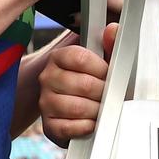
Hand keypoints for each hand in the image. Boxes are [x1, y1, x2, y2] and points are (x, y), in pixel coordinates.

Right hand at [39, 23, 116, 146]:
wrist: (75, 102)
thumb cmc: (93, 79)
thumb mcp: (104, 59)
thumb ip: (111, 43)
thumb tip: (113, 29)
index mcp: (59, 57)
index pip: (81, 58)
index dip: (101, 68)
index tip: (108, 74)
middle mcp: (47, 78)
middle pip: (83, 85)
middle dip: (104, 92)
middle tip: (110, 94)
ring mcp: (45, 102)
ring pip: (77, 108)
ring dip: (97, 111)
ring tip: (102, 108)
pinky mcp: (48, 126)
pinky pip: (68, 128)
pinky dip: (86, 127)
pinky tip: (91, 122)